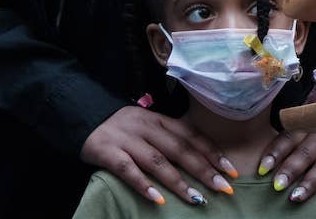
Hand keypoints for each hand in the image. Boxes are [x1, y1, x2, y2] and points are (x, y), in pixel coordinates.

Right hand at [80, 105, 236, 206]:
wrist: (84, 117)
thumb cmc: (124, 128)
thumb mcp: (149, 126)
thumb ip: (170, 137)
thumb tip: (202, 158)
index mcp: (160, 120)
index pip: (192, 136)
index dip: (212, 152)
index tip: (231, 170)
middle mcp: (147, 128)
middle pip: (180, 149)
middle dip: (204, 170)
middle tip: (223, 187)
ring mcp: (127, 140)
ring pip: (158, 161)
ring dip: (179, 182)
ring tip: (196, 199)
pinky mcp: (108, 152)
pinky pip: (128, 170)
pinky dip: (144, 185)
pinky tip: (158, 199)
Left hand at [260, 130, 315, 214]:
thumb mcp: (306, 134)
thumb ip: (289, 145)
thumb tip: (260, 169)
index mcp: (309, 124)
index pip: (290, 137)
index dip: (275, 153)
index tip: (262, 170)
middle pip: (306, 150)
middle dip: (291, 168)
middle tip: (277, 185)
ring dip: (310, 182)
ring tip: (296, 197)